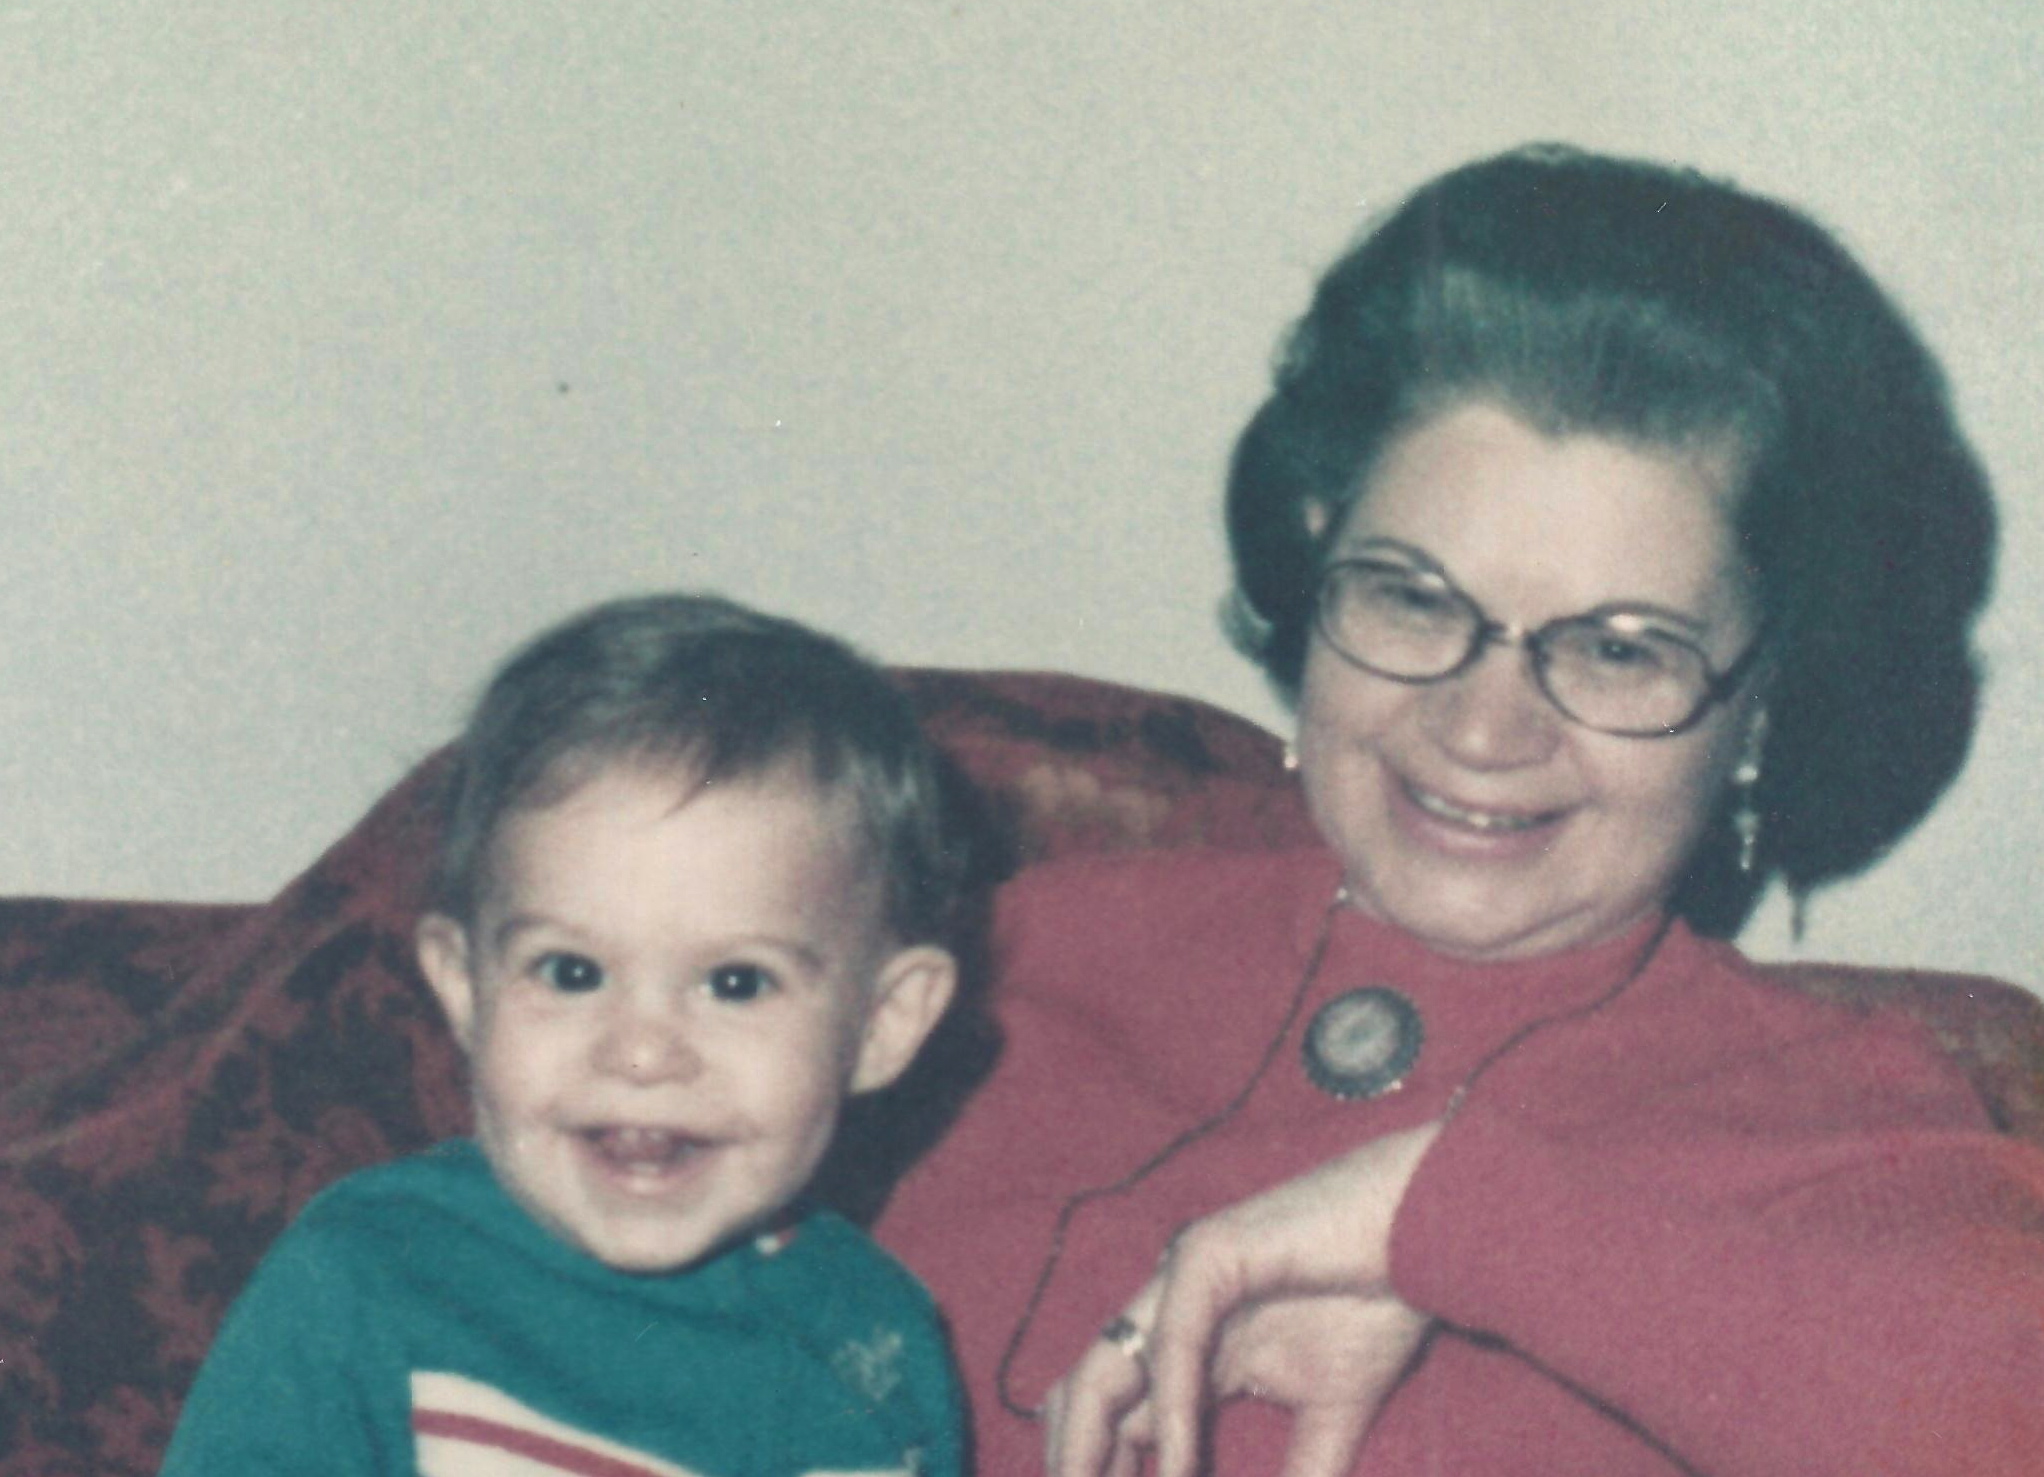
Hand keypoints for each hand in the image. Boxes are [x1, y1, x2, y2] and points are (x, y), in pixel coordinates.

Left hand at [1043, 1122, 1442, 1476]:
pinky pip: (1173, 1342)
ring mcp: (1178, 1282)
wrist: (1423, 1233)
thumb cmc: (1376, 1308)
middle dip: (1074, 1458)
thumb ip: (1299, 1473)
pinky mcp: (1204, 1256)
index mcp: (1189, 1350)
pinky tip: (1180, 1468)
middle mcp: (1168, 1316)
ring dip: (1088, 1445)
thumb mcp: (1330, 1417)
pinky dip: (1174, 1411)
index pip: (1117, 1419)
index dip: (1097, 1468)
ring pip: (1103, 1368)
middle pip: (1089, 1396)